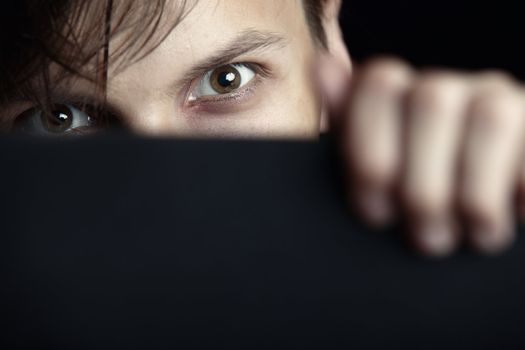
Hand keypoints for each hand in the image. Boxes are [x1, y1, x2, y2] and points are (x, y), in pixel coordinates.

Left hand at [318, 55, 524, 256]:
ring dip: (475, 196)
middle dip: (423, 185)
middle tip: (425, 238)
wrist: (478, 196)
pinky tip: (505, 219)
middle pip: (431, 101)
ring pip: (489, 121)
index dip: (371, 151)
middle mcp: (446, 87)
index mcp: (398, 93)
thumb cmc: (416, 189)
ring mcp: (496, 99)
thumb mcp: (374, 166)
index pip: (379, 84)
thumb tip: (320, 66)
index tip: (374, 212)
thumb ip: (350, 127)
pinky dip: (518, 195)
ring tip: (469, 236)